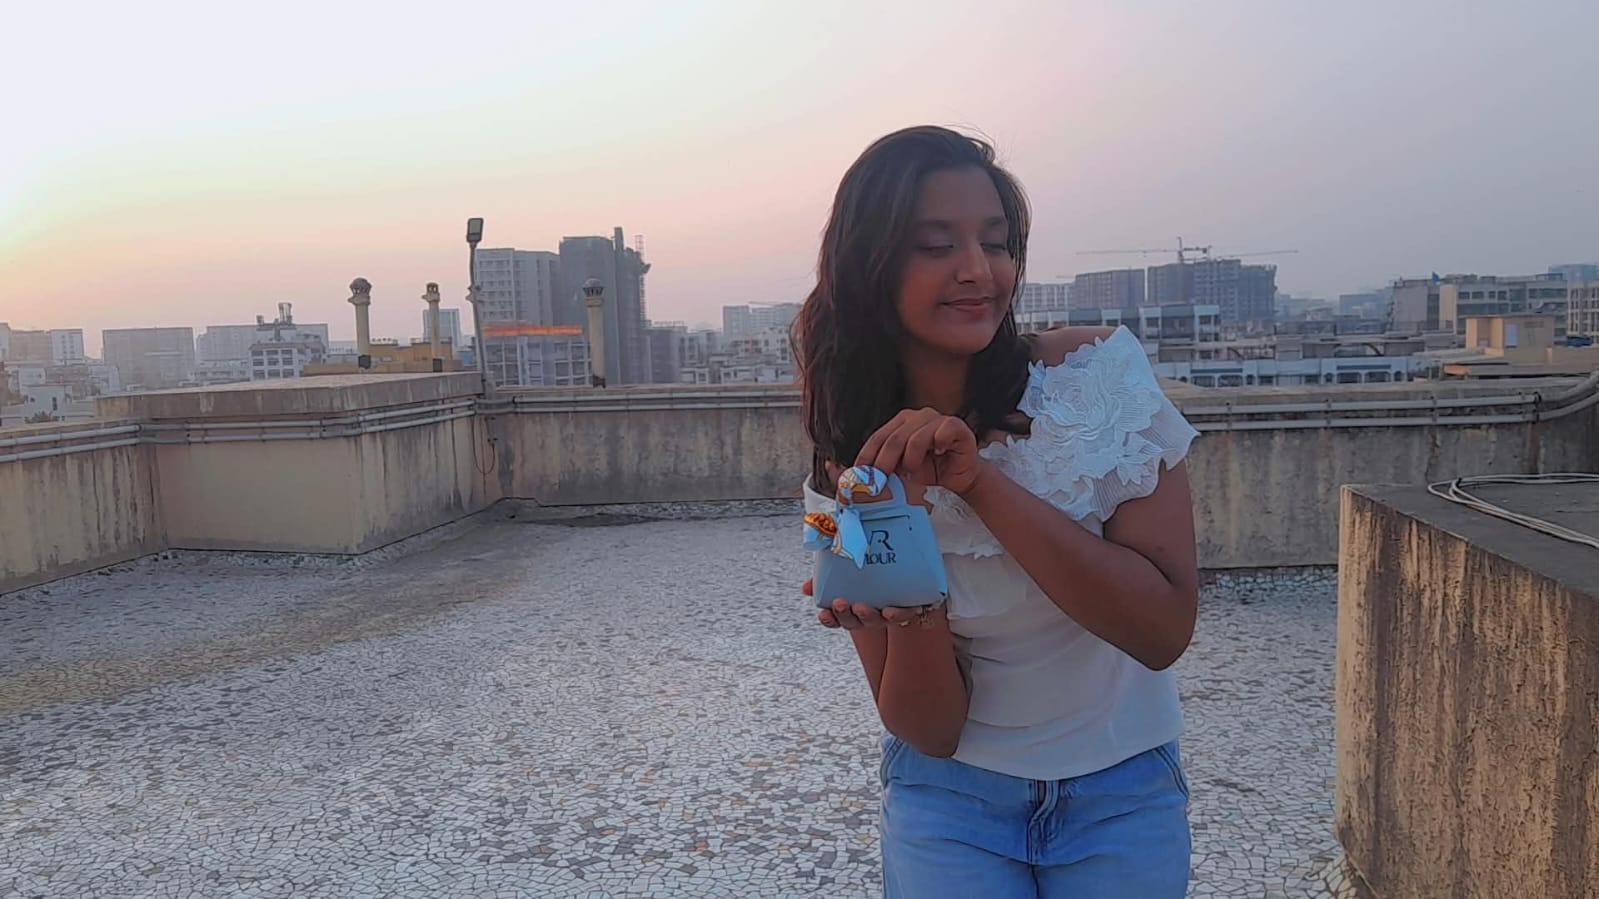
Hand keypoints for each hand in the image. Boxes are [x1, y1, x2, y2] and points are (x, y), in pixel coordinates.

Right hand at [804, 578, 933, 629]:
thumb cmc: (867, 572)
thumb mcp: (843, 573)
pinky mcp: (906, 608)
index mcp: (850, 610)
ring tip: (862, 607)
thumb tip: (806, 588)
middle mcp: (867, 616)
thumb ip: (824, 579)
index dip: (829, 620)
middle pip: (854, 622)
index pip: (836, 620)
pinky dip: (898, 614)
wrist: (901, 567)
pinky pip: (903, 615)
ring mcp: (885, 614)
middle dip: (845, 614)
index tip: (823, 614)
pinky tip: (891, 610)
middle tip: (840, 603)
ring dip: (867, 616)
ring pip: (876, 620)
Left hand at [856, 408, 988, 495]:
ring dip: (912, 460)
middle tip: (881, 481)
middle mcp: (918, 417)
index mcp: (901, 423)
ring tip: (914, 471)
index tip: (860, 475)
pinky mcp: (956, 425)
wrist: (960, 477)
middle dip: (884, 463)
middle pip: (893, 439)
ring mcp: (937, 419)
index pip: (878, 437)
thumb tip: (859, 477)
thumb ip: (883, 468)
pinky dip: (940, 443)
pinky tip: (939, 453)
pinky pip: (944, 430)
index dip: (867, 457)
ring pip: (916, 438)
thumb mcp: (901, 471)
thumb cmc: (931, 471)